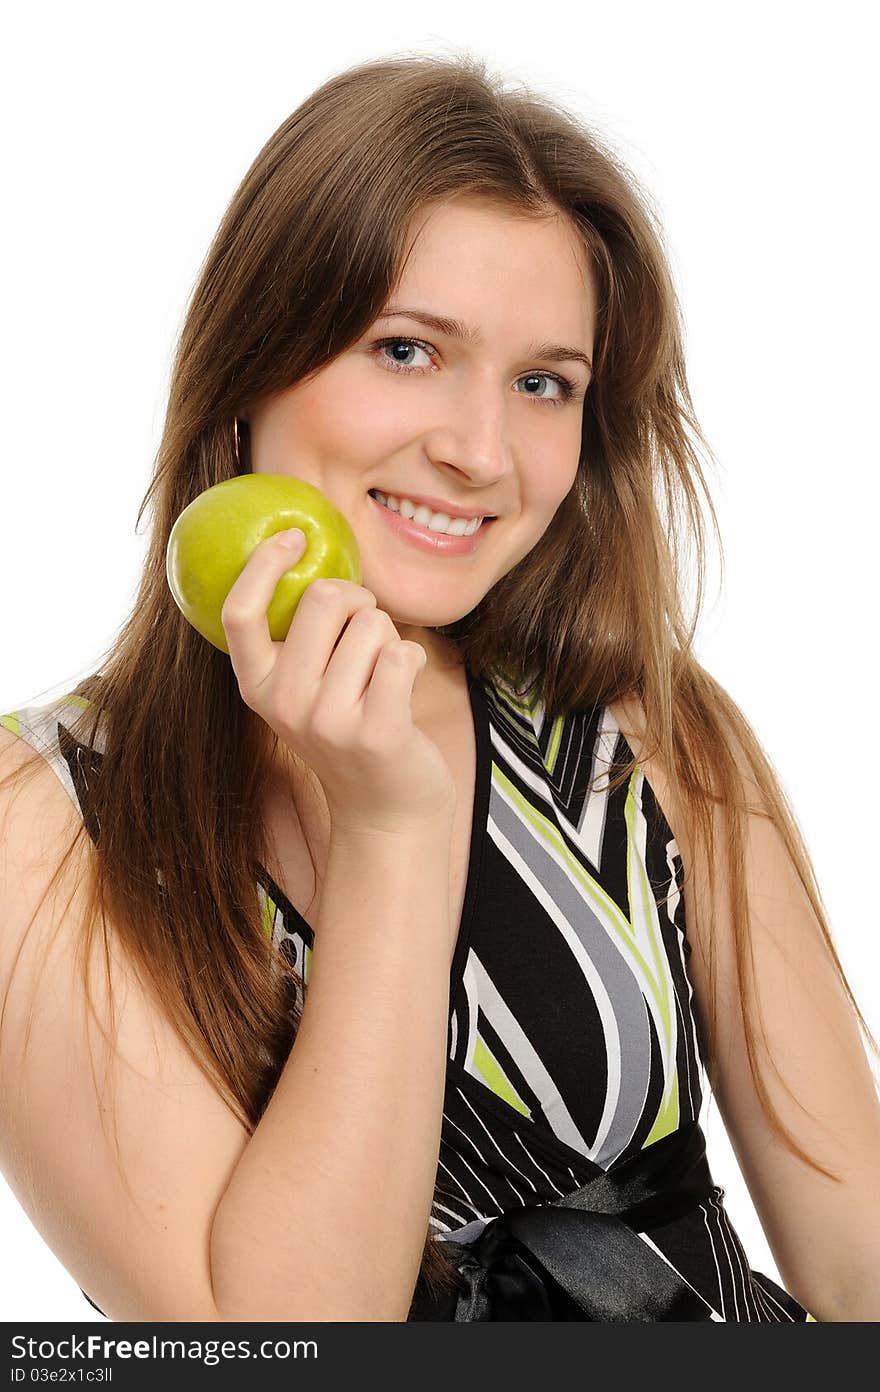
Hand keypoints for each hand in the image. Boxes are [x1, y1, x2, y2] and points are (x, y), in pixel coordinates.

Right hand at [221, 530, 457, 835]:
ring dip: (389, 637)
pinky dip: (413, 659)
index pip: (239, 612)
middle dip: (358, 600)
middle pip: (322, 598)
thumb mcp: (305, 690)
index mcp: (257, 686)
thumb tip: (308, 551)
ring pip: (372, 623)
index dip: (263, 564)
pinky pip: (402, 653)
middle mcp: (284, 703)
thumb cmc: (350, 731)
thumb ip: (300, 638)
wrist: (385, 812)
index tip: (294, 537)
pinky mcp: (376, 731)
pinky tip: (404, 688)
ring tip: (384, 676)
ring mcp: (328, 720)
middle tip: (366, 630)